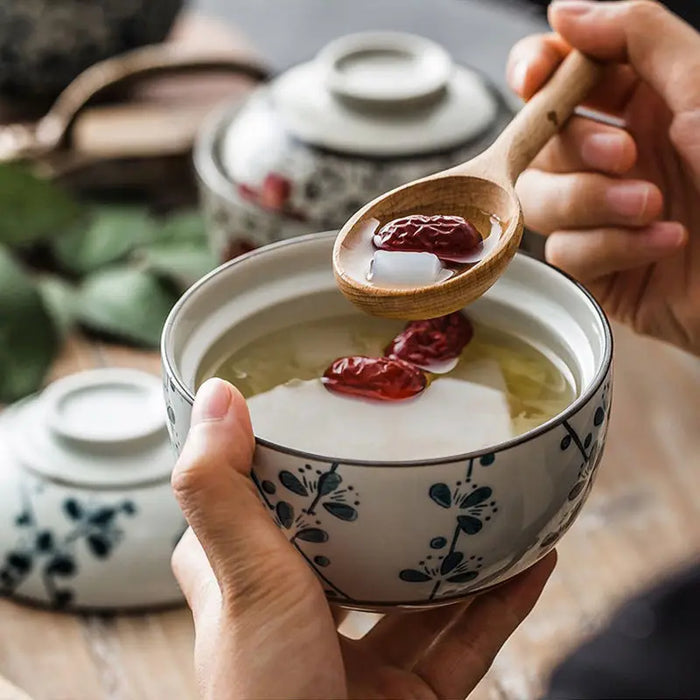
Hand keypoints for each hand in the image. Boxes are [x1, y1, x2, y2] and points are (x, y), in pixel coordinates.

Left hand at [171, 378, 556, 698]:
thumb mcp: (241, 581)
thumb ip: (222, 491)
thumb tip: (216, 394)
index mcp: (248, 596)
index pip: (249, 522)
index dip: (274, 480)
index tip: (314, 433)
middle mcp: (300, 630)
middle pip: (346, 557)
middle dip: (383, 514)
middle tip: (422, 457)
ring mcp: (359, 673)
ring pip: (417, 601)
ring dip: (458, 556)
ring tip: (493, 501)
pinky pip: (467, 643)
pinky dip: (503, 603)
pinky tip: (537, 559)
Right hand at [507, 0, 699, 353]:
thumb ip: (636, 36)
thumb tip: (565, 12)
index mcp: (644, 104)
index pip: (562, 75)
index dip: (536, 70)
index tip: (534, 78)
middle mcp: (617, 155)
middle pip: (541, 141)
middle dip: (578, 148)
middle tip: (627, 156)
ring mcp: (602, 212)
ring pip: (541, 199)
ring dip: (592, 202)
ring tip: (653, 208)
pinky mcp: (599, 265)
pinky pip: (565, 251)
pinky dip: (610, 247)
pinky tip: (661, 245)